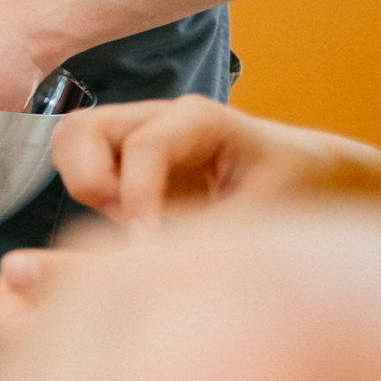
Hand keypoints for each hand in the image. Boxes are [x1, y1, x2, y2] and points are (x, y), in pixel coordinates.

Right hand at [50, 95, 380, 238]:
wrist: (309, 173)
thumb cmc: (295, 187)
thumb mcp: (270, 211)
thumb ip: (217, 233)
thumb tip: (164, 264)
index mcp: (201, 119)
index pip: (144, 146)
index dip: (137, 197)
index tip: (146, 244)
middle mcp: (159, 116)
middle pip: (82, 127)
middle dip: (90, 180)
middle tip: (124, 222)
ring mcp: (138, 129)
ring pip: (70, 139)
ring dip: (83, 183)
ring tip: (122, 219)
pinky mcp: (127, 152)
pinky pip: (80, 160)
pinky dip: (90, 191)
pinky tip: (127, 218)